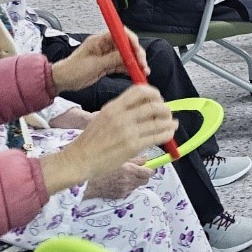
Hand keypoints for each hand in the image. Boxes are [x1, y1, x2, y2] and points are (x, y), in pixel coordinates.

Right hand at [45, 85, 174, 193]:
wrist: (80, 159)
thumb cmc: (91, 139)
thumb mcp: (103, 116)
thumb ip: (122, 109)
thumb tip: (145, 104)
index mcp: (113, 107)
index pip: (140, 91)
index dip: (154, 93)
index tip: (158, 98)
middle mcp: (122, 117)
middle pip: (154, 106)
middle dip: (165, 109)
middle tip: (167, 113)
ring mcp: (128, 132)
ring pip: (159, 122)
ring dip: (169, 122)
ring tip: (172, 124)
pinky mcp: (133, 146)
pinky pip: (157, 137)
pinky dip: (167, 134)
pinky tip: (168, 134)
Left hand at [51, 31, 147, 91]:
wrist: (62, 80)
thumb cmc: (72, 70)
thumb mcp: (94, 65)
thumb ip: (112, 59)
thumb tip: (128, 55)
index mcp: (99, 40)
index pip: (120, 34)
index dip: (131, 41)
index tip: (137, 51)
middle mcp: (104, 45)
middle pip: (126, 45)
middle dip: (136, 53)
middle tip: (142, 64)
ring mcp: (106, 54)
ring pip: (126, 55)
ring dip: (135, 62)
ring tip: (142, 70)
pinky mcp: (107, 64)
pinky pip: (122, 64)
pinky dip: (129, 68)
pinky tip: (135, 72)